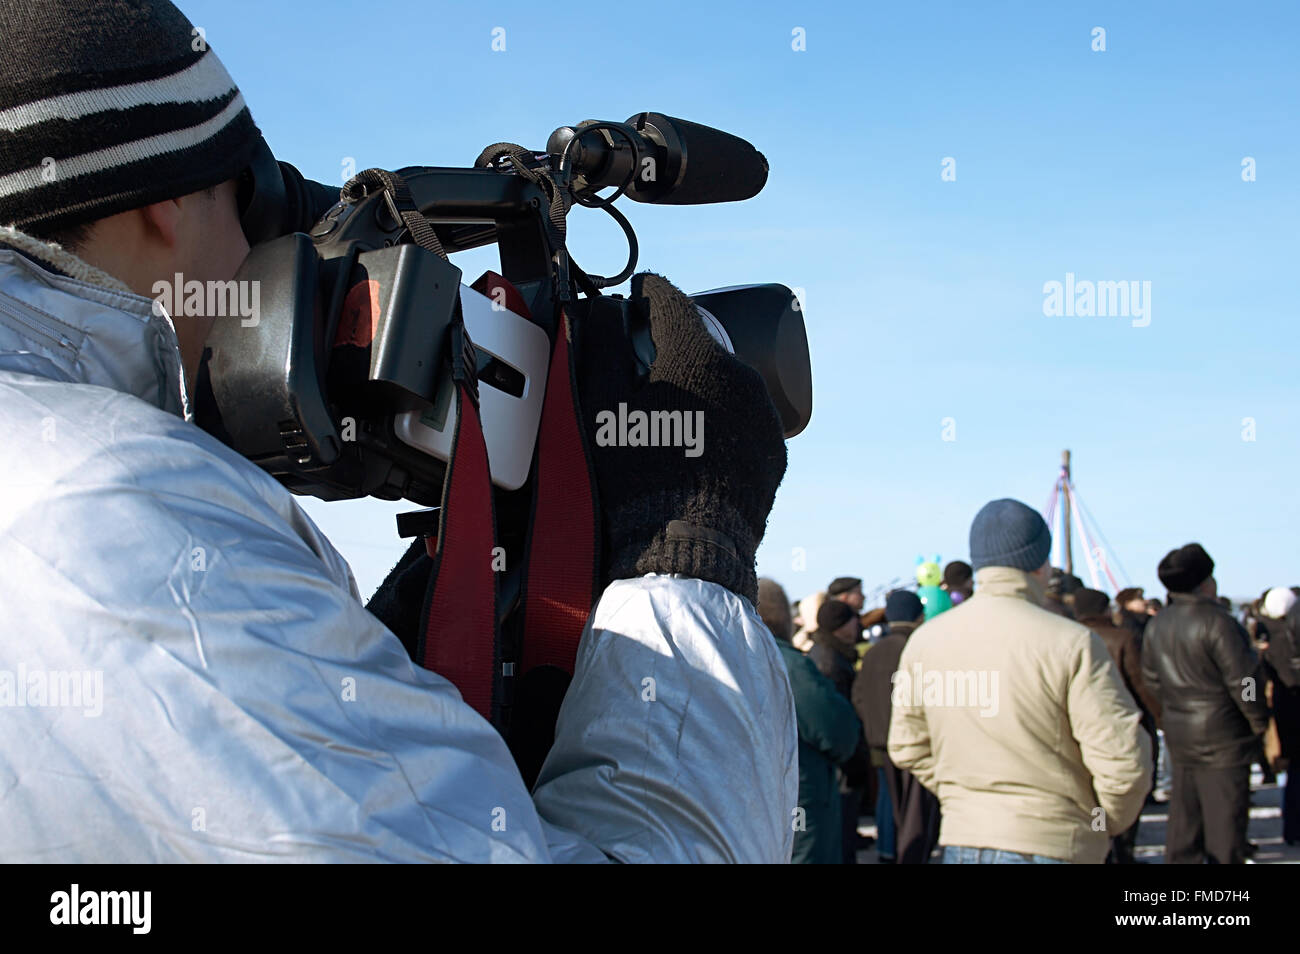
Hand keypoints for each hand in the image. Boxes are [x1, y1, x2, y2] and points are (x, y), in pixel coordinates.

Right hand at [577, 272, 786, 603]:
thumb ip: (599, 347)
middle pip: (702, 342)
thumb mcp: (600, 408)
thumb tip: (599, 312)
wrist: (684, 552)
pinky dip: (721, 423)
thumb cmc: (634, 479)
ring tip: (671, 413)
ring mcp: (764, 417)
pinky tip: (696, 446)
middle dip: (673, 346)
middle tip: (644, 365)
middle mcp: (743, 377)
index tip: (637, 293)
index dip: (648, 293)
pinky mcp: (774, 453)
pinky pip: (744, 422)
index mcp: (698, 355)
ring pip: (726, 383)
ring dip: (700, 386)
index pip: (671, 301)